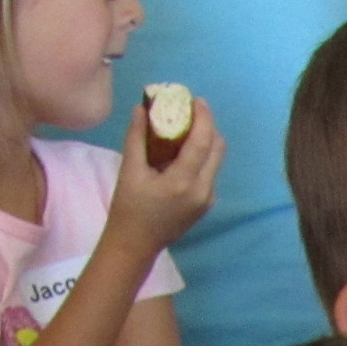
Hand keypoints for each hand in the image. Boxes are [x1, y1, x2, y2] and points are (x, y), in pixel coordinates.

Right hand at [103, 98, 223, 257]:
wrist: (137, 244)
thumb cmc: (129, 207)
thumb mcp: (130, 170)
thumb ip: (137, 137)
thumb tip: (142, 108)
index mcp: (184, 182)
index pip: (202, 142)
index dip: (203, 118)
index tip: (197, 100)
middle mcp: (203, 190)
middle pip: (217, 149)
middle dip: (207, 126)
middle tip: (190, 111)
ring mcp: (207, 199)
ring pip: (216, 161)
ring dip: (205, 140)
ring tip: (186, 127)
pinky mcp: (206, 204)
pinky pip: (209, 173)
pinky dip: (201, 156)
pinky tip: (183, 150)